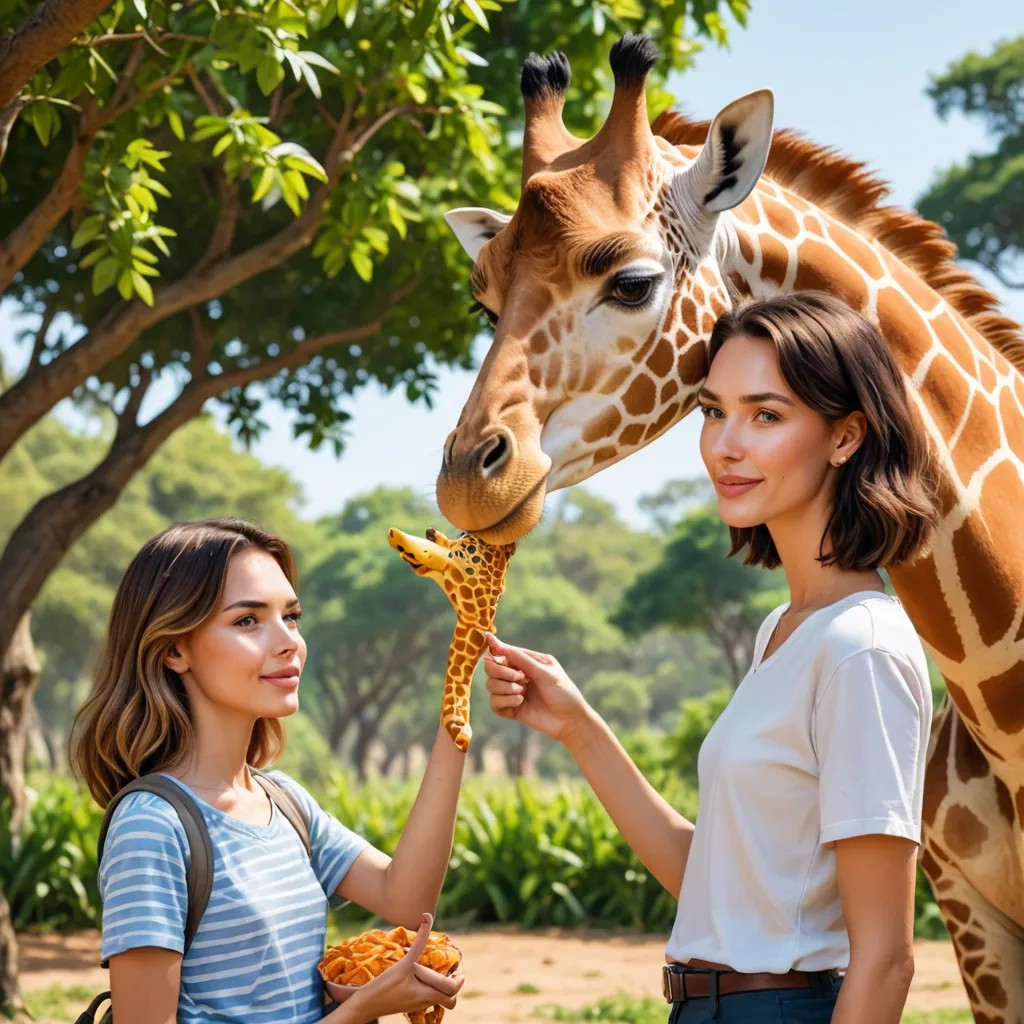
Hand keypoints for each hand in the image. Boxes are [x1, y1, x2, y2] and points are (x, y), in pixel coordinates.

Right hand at [341, 914, 463, 1022]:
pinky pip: (429, 998)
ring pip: (440, 999)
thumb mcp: (403, 964)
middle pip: (450, 998)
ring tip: (439, 968)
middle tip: (452, 968)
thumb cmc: (383, 986)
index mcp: (427, 993)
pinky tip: (423, 974)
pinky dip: (432, 988)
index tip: (458, 963)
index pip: (453, 989)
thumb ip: (419, 942)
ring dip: (444, 986)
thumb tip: (427, 917)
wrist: (364, 1005)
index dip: (459, 976)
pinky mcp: (410, 1005)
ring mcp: (418, 1005)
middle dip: (455, 984)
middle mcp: (425, 1002)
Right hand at [483, 633, 590, 742]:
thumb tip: (495, 641)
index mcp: (526, 661)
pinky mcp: (510, 709)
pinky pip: (494, 703)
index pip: (502, 652)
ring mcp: (513, 692)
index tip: (491, 650)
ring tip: (522, 692)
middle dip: (501, 672)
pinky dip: (505, 701)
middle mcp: (516, 675)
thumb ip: (521, 659)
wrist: (571, 721)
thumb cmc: (563, 692)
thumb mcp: (545, 672)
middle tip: (520, 678)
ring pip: (491, 685)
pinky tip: (520, 702)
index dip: (494, 650)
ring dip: (505, 687)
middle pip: (491, 668)